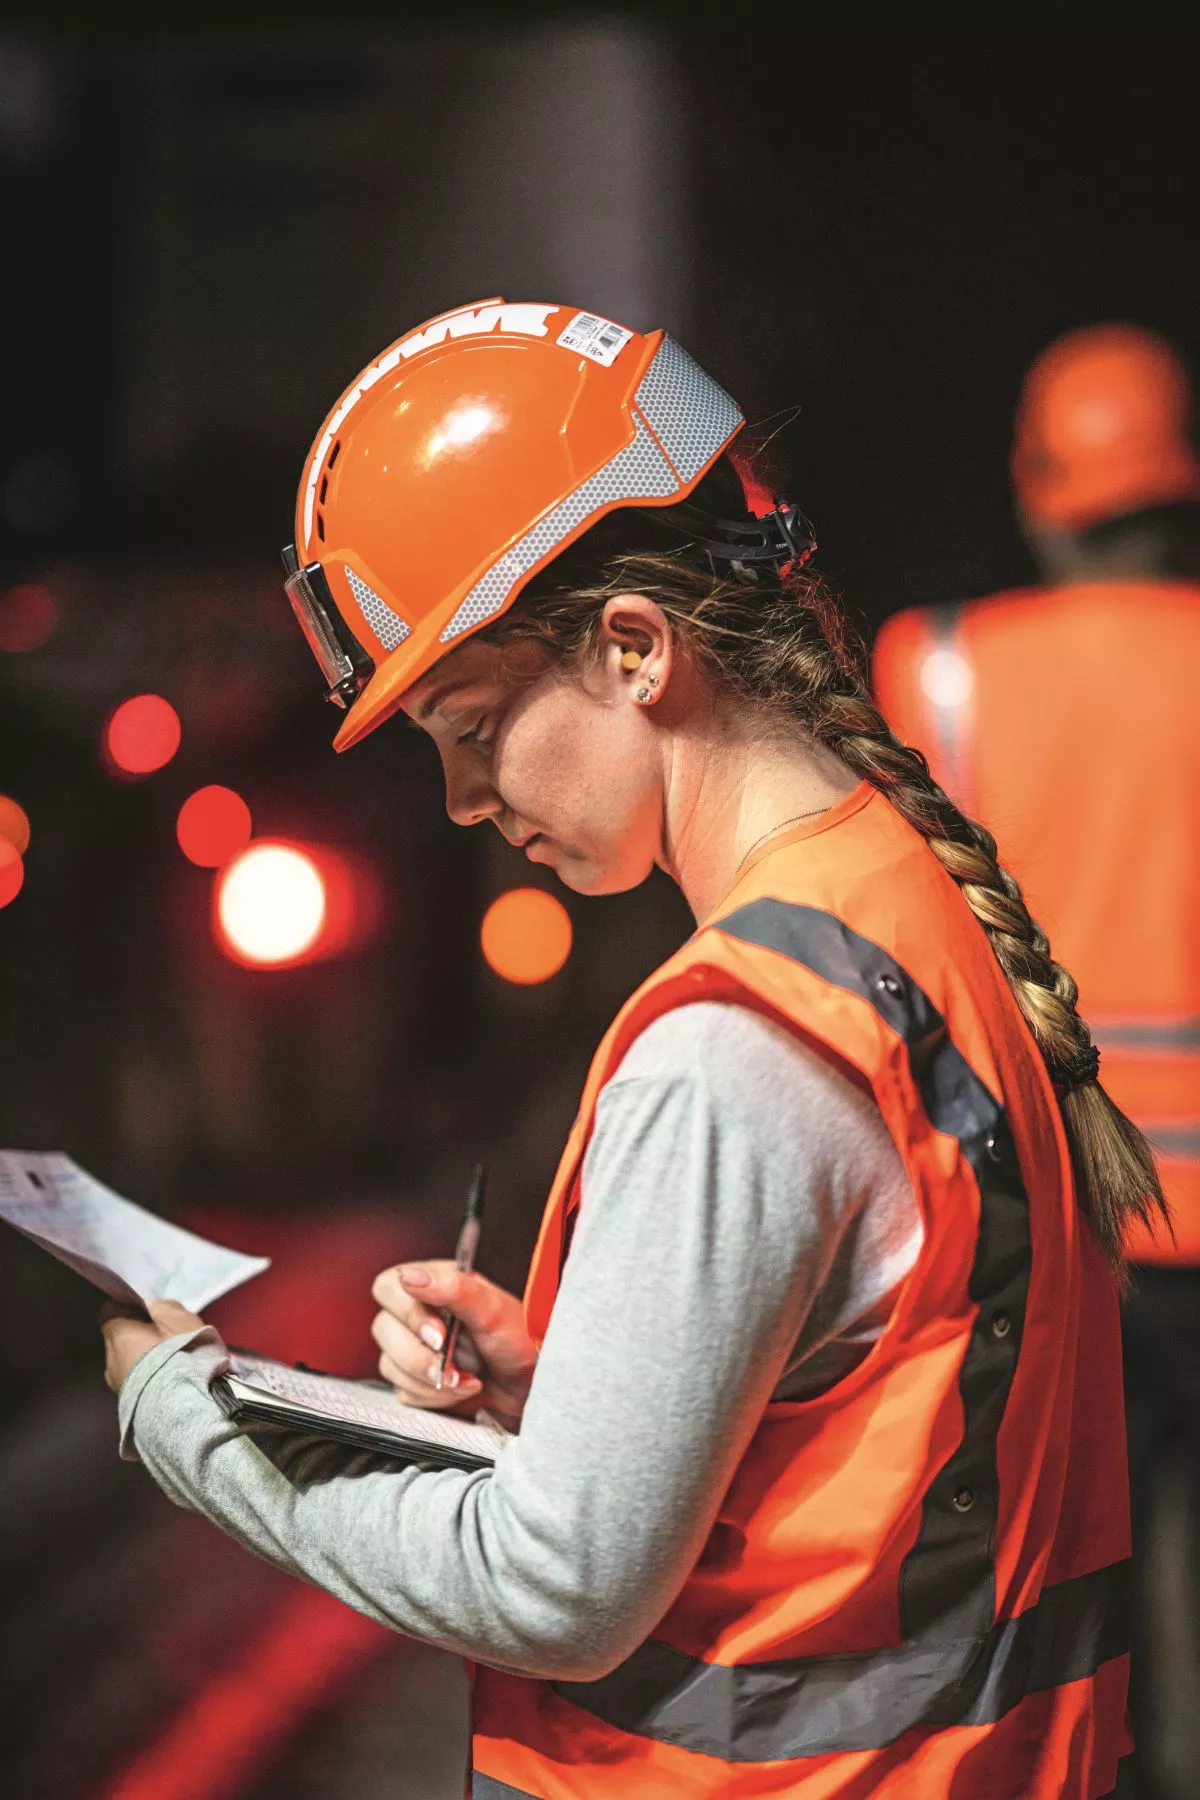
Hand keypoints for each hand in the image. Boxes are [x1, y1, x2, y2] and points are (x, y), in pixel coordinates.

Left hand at [101, 1297, 207, 1393]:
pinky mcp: (128, 1405)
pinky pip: (135, 1384)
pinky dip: (147, 1380)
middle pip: (118, 1340)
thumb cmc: (179, 1353)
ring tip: (166, 1363)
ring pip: (126, 1364)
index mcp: (117, 1334)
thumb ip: (161, 1307)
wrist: (181, 1403)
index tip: (147, 1314)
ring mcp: (117, 1385)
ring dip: (141, 1361)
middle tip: (161, 1339)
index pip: (111, 1313)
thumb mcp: (179, 1318)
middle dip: (135, 1338)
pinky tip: (166, 1381)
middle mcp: (109, 1359)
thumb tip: (150, 1306)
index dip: (128, 1311)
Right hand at [370, 1261, 535, 1429]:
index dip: (409, 1314)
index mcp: (433, 1285)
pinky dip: (433, 1396)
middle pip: (383, 1329)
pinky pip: (403, 1391)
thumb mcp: (494, 1309)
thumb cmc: (519, 1341)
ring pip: (391, 1364)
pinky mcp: (414, 1380)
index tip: (440, 1333)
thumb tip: (412, 1276)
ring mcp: (413, 1348)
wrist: (529, 1387)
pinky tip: (459, 1389)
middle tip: (453, 1364)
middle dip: (421, 1355)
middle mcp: (418, 1314)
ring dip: (431, 1379)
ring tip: (466, 1378)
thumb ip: (454, 1288)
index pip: (389, 1287)